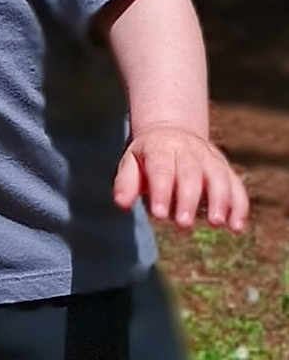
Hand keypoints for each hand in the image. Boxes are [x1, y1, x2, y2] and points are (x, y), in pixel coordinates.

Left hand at [113, 125, 248, 231]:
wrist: (171, 132)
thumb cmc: (146, 157)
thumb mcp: (130, 163)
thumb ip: (126, 183)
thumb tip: (121, 204)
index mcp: (160, 147)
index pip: (161, 169)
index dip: (161, 191)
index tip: (159, 215)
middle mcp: (188, 149)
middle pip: (190, 173)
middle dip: (188, 199)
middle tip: (183, 224)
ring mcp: (209, 157)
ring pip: (218, 177)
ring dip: (219, 201)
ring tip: (215, 224)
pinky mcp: (224, 167)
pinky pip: (236, 185)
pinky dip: (238, 205)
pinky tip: (236, 227)